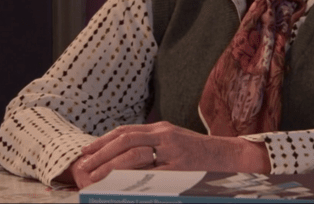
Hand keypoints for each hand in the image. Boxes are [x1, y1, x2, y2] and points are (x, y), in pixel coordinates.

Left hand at [67, 121, 268, 188]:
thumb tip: (122, 156)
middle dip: (101, 153)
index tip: (86, 152)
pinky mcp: (180, 167)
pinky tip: (120, 184)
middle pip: (125, 140)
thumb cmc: (199, 153)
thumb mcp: (174, 142)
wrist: (229, 156)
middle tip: (83, 165)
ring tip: (95, 176)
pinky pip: (151, 173)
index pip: (125, 131)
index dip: (103, 141)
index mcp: (161, 128)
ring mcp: (173, 151)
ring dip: (111, 165)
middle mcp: (165, 135)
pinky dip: (133, 178)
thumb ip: (152, 145)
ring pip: (134, 154)